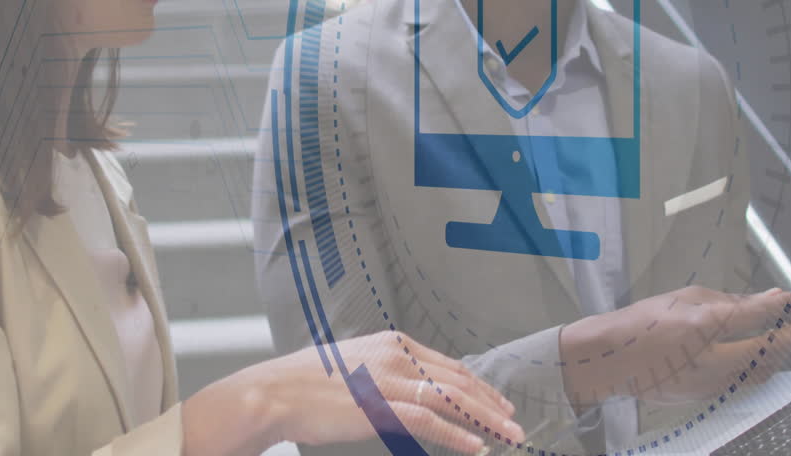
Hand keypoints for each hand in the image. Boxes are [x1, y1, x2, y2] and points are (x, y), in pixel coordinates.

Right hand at [183, 330, 524, 455]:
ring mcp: (390, 380)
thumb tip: (410, 393)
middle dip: (490, 401)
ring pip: (451, 398)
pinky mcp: (381, 406)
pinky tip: (478, 446)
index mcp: (392, 344)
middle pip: (457, 379)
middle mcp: (397, 356)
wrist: (275, 392)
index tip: (496, 401)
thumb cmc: (307, 384)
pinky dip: (458, 434)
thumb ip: (386, 375)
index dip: (477, 384)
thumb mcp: (356, 367)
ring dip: (485, 418)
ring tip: (509, 435)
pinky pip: (430, 421)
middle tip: (514, 420)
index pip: (447, 364)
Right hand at [560, 286, 790, 406]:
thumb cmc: (642, 322)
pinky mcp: (703, 397)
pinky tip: (754, 353)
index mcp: (700, 326)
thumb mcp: (683, 299)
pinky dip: (753, 365)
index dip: (779, 307)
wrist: (609, 360)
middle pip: (766, 353)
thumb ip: (727, 301)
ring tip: (787, 337)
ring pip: (757, 372)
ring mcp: (707, 384)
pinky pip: (739, 381)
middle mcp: (708, 360)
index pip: (753, 317)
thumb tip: (764, 300)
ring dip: (776, 354)